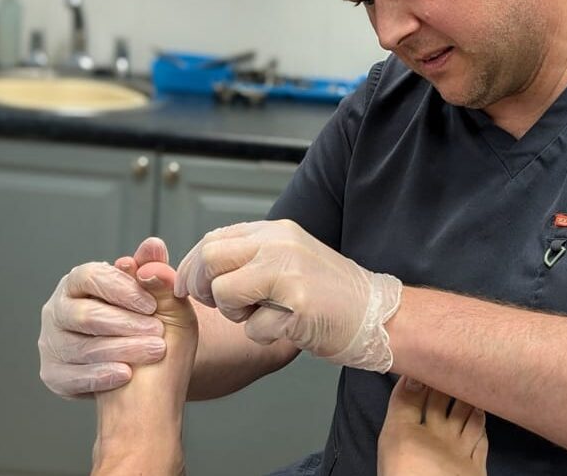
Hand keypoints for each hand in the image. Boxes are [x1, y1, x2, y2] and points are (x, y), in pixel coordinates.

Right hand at [38, 238, 171, 397]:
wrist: (138, 359)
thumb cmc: (143, 317)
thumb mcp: (151, 291)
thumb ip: (150, 267)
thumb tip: (153, 245)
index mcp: (75, 282)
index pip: (90, 277)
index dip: (121, 289)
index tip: (152, 304)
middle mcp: (57, 310)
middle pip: (84, 315)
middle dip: (124, 323)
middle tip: (158, 330)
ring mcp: (51, 343)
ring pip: (80, 347)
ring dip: (120, 350)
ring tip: (154, 350)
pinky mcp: (52, 373)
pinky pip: (71, 377)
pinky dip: (101, 376)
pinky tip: (127, 374)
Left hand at [175, 219, 401, 371]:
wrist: (378, 315)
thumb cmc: (331, 295)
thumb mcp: (289, 258)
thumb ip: (251, 255)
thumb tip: (198, 264)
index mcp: (276, 231)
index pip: (213, 238)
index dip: (191, 266)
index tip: (188, 287)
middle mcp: (281, 244)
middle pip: (210, 258)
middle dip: (202, 287)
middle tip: (217, 305)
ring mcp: (290, 272)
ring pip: (224, 292)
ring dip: (233, 314)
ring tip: (261, 315)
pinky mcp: (299, 304)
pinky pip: (252, 327)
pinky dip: (262, 335)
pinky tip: (287, 328)